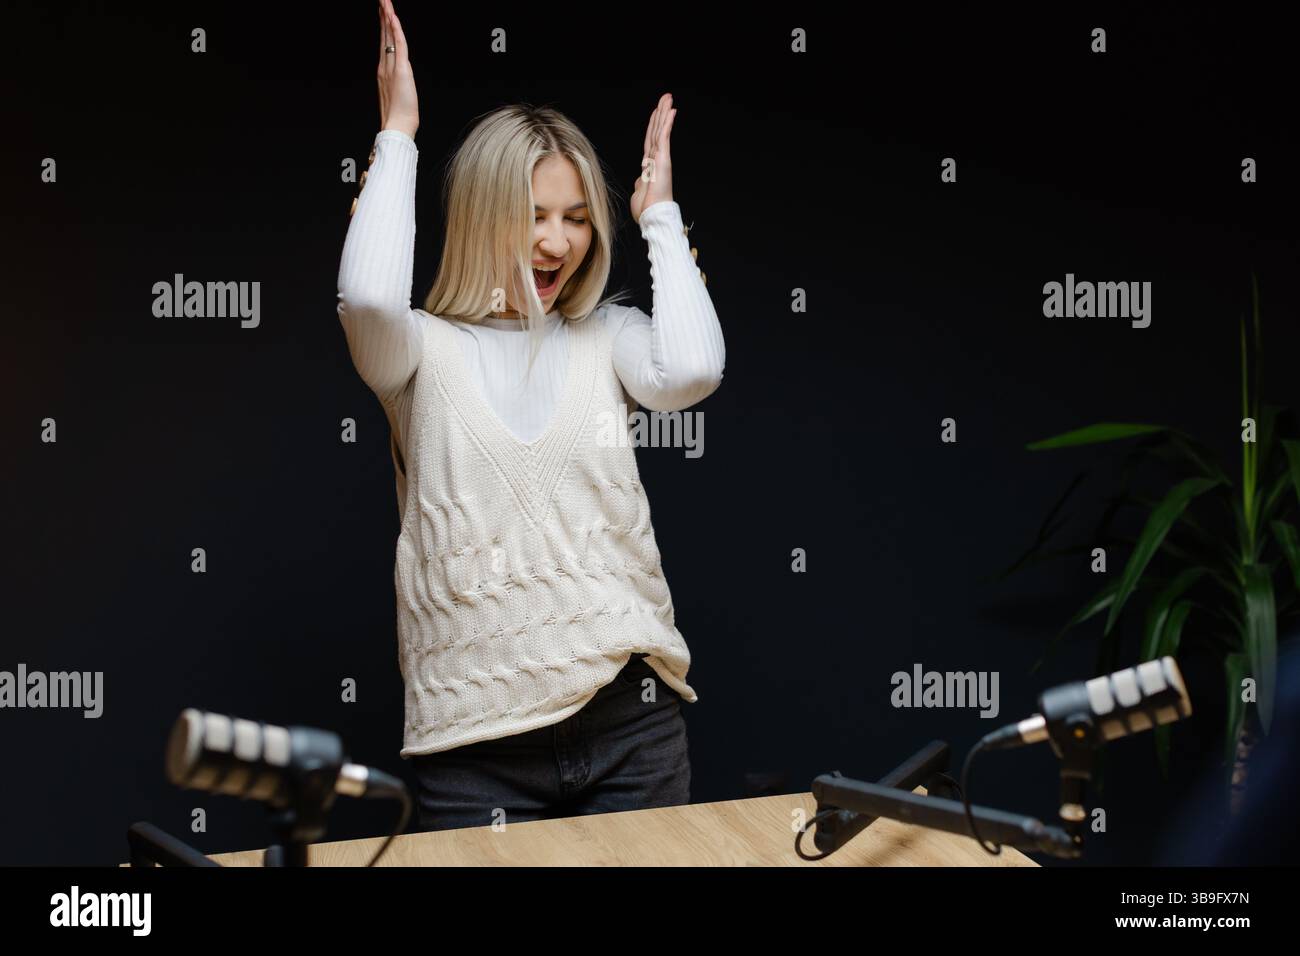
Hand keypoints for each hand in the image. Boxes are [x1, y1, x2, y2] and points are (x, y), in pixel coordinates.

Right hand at [377, 0, 418, 137]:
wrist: (397, 127)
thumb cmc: (399, 118)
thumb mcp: (397, 98)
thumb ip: (396, 87)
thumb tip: (398, 84)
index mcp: (383, 72)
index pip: (384, 44)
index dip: (384, 27)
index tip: (383, 13)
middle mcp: (384, 66)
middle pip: (384, 36)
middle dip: (383, 16)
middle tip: (382, 0)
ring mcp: (391, 67)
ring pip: (389, 37)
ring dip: (387, 17)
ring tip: (385, 1)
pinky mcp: (401, 70)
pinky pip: (398, 45)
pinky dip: (396, 30)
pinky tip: (393, 17)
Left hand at [630, 93, 675, 222]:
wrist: (652, 216)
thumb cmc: (646, 208)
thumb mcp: (639, 191)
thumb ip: (641, 182)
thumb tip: (640, 179)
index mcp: (649, 165)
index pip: (651, 139)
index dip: (654, 124)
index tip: (657, 111)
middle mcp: (656, 159)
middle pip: (657, 130)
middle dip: (661, 113)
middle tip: (666, 97)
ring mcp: (660, 158)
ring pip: (661, 130)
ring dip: (665, 113)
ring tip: (668, 98)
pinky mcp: (663, 160)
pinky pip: (664, 137)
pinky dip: (667, 123)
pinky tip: (671, 111)